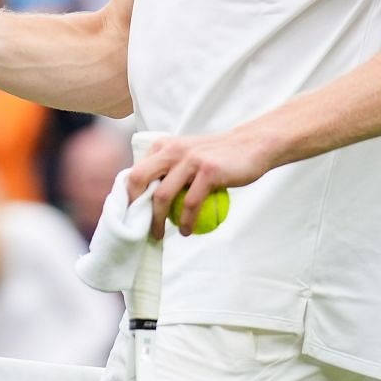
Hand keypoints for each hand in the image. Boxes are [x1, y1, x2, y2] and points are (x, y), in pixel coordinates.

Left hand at [127, 131, 274, 238]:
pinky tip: (186, 231)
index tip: (130, 215)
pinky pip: (190, 203)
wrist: (252, 145)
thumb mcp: (188, 155)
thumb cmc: (218, 156)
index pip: (136, 170)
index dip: (129, 195)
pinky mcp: (208, 171)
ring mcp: (190, 159)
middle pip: (139, 179)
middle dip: (134, 206)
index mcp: (163, 146)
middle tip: (138, 226)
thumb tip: (147, 197)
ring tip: (160, 235)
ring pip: (162, 195)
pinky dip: (186, 221)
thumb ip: (168, 168)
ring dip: (158, 220)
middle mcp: (172, 149)